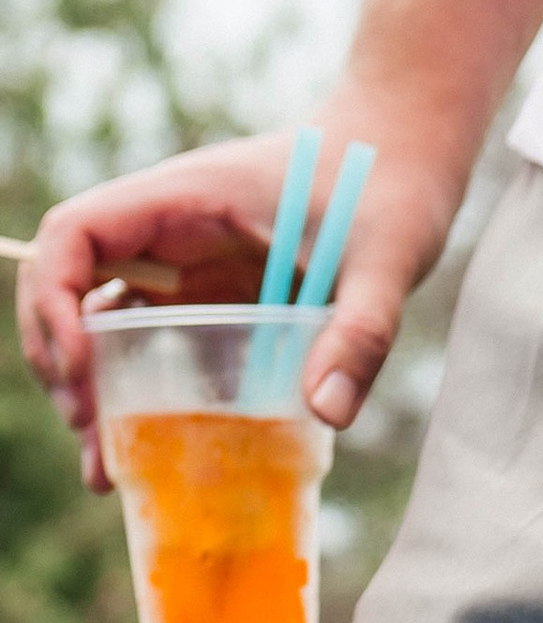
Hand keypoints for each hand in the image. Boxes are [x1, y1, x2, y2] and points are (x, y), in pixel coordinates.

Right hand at [16, 121, 466, 486]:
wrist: (406, 155)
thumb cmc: (392, 187)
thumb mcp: (387, 260)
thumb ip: (361, 332)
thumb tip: (326, 413)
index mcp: (186, 199)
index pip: (75, 234)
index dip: (55, 298)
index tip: (81, 368)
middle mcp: (171, 229)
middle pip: (72, 286)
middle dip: (63, 359)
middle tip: (88, 434)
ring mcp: (189, 263)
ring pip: (106, 321)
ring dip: (94, 388)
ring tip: (104, 467)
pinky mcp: (215, 295)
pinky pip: (157, 342)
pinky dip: (143, 392)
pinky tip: (154, 449)